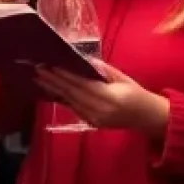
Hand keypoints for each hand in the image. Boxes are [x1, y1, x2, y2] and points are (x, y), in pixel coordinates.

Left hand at [35, 61, 168, 133]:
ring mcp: (94, 119)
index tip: (50, 66)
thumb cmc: (136, 94)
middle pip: (71, 94)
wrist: (146, 117)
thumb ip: (103, 70)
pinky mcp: (91, 123)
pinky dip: (62, 99)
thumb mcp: (122, 78)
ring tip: (40, 79)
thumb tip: (84, 60)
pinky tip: (52, 90)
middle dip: (53, 81)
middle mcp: (99, 110)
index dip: (64, 75)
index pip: (81, 85)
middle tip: (37, 70)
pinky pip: (74, 109)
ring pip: (70, 102)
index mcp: (109, 97)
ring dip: (54, 90)